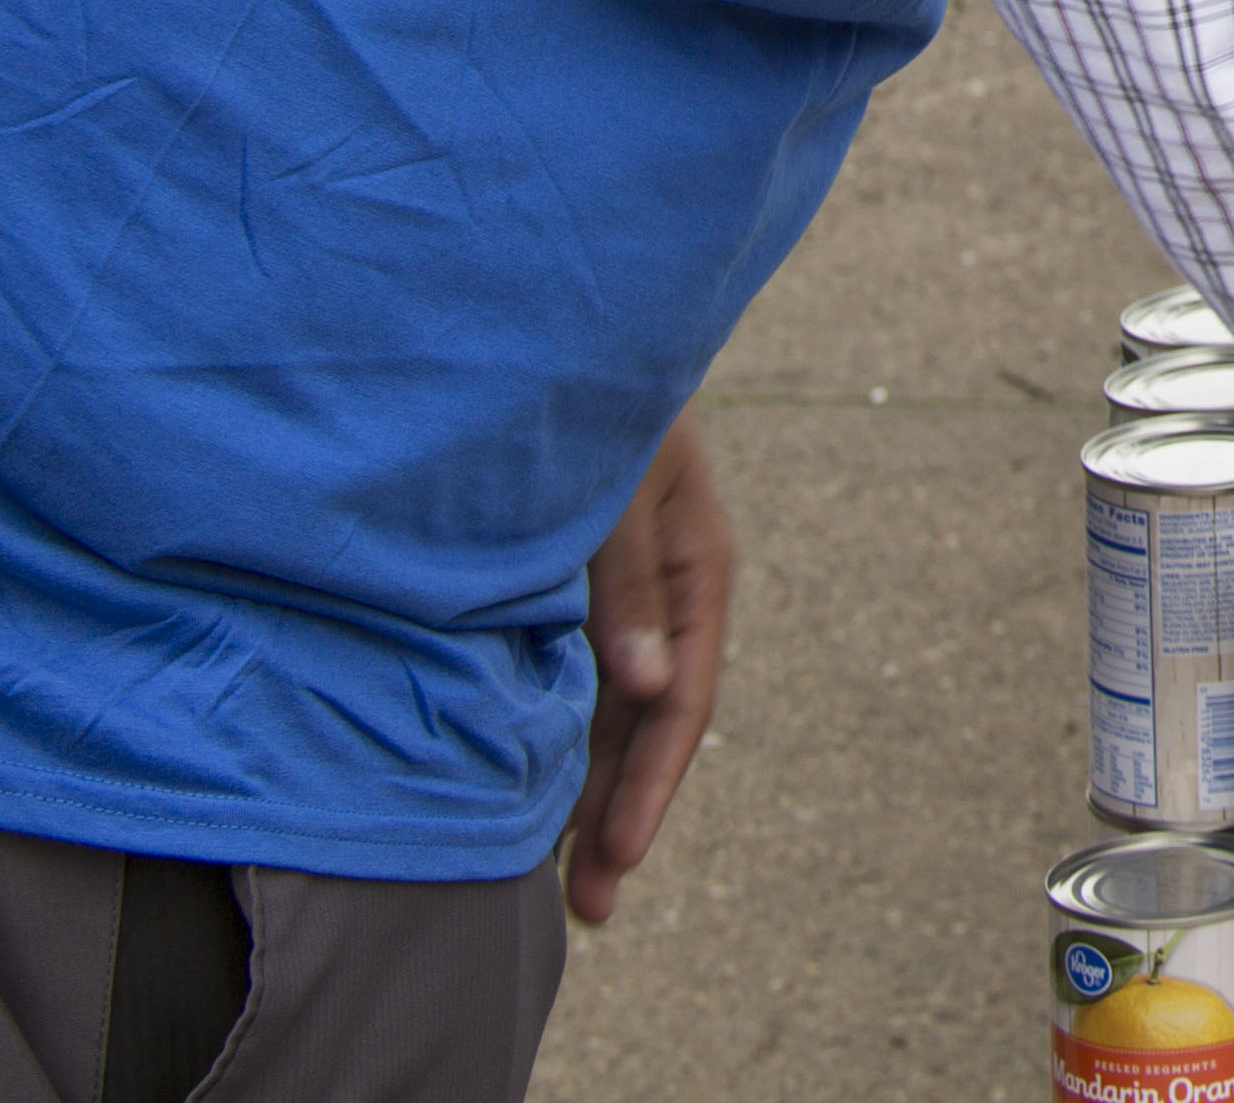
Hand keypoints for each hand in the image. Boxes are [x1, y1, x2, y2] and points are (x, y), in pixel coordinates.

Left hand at [567, 412, 733, 925]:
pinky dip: (560, 739)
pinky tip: (535, 788)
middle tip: (591, 906)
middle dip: (622, 814)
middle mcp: (666, 586)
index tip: (615, 855)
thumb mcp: (615, 480)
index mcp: (698, 558)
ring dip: (590, 790)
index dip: (650, 781)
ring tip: (564, 879)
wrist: (537, 328)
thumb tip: (648, 687)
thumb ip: (628, 578)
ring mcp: (620, 588)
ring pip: (612, 709)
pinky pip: (576, 677)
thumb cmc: (580, 394)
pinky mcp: (574, 582)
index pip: (685, 694)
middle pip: (650, 719)